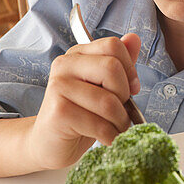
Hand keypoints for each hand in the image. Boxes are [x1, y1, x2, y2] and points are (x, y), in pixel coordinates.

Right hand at [25, 33, 140, 170]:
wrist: (49, 144)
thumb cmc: (80, 116)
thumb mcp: (103, 88)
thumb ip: (119, 63)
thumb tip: (134, 38)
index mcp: (77, 54)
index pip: (113, 45)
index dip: (130, 69)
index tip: (131, 90)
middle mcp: (64, 65)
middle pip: (112, 68)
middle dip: (124, 96)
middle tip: (119, 112)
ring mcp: (59, 87)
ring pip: (108, 101)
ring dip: (120, 122)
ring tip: (115, 129)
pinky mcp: (59, 112)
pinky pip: (99, 124)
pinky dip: (109, 136)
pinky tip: (106, 139)